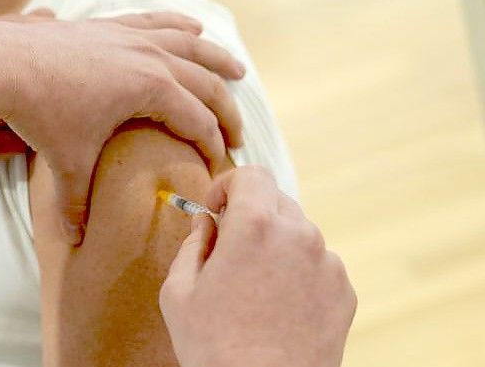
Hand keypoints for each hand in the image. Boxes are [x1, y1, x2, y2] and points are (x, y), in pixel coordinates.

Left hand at [0, 11, 245, 244]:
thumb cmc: (39, 112)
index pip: (198, 122)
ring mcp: (130, 36)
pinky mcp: (110, 26)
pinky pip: (156, 21)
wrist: (2, 63)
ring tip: (238, 69)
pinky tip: (192, 26)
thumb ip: (76, 202)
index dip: (214, 145)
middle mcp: (151, 57)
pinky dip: (179, 24)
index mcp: (152, 89)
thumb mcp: (66, 162)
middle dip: (228, 111)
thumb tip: (76, 239)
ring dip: (217, 58)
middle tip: (239, 135)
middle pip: (207, 83)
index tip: (221, 165)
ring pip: (189, 43)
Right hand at [160, 166, 355, 366]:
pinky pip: (318, 264)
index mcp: (255, 225)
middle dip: (250, 216)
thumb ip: (193, 244)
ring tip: (254, 286)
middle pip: (275, 200)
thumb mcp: (179, 292)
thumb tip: (207, 224)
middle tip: (230, 251)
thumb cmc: (216, 348)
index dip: (228, 185)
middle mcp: (299, 234)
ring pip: (298, 233)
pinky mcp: (344, 290)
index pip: (251, 174)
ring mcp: (327, 263)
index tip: (217, 208)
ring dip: (276, 244)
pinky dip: (298, 272)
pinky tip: (278, 305)